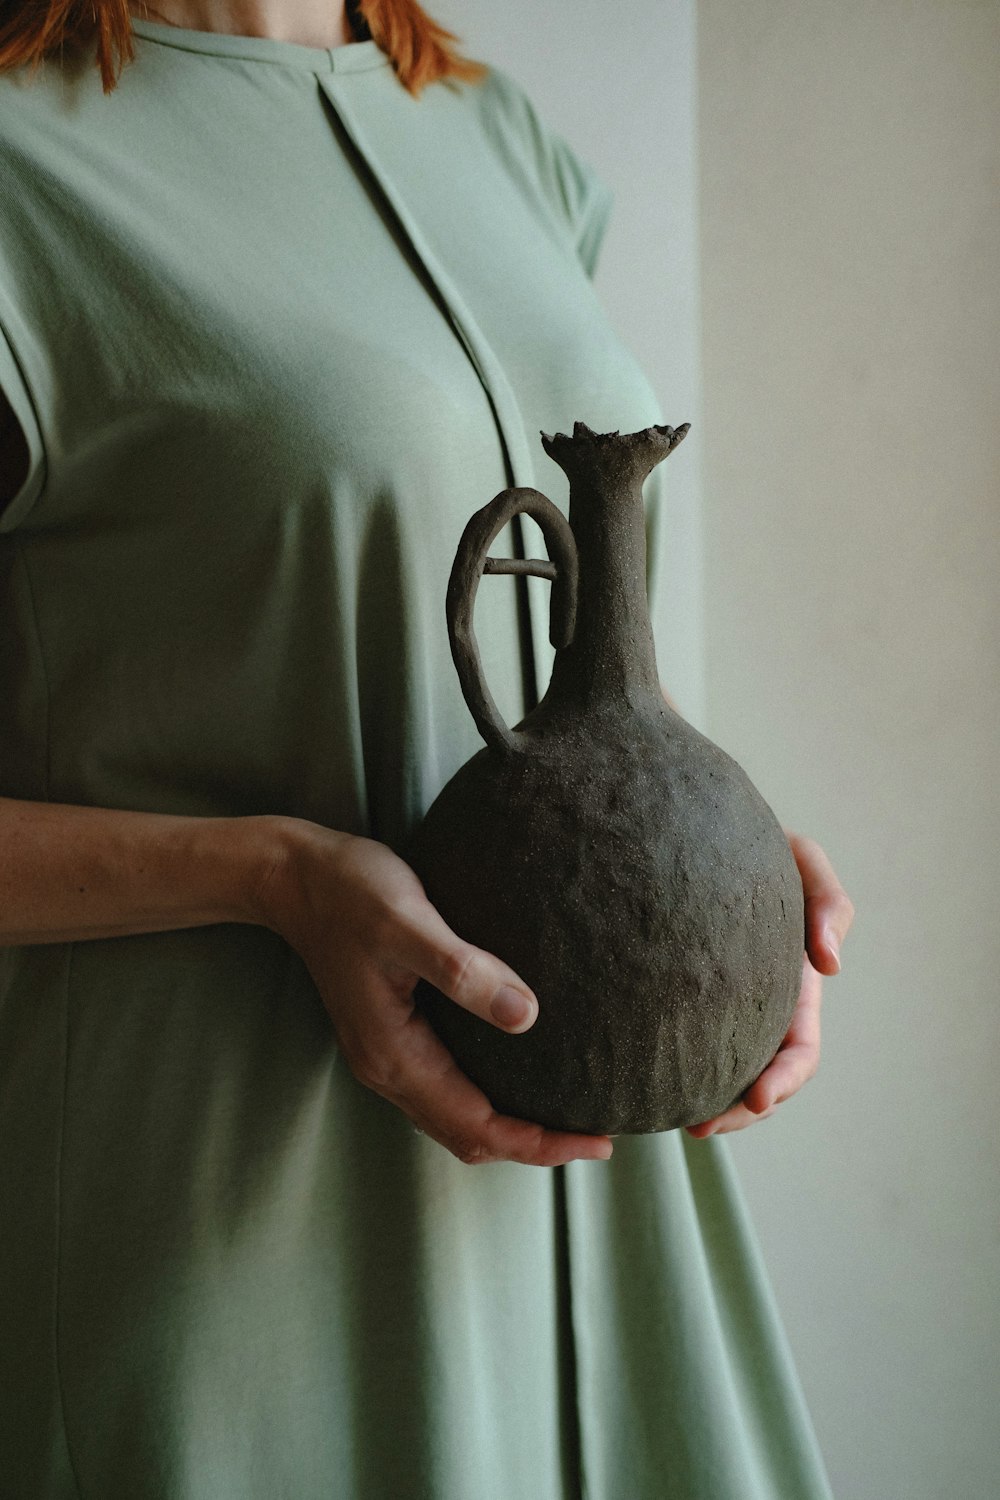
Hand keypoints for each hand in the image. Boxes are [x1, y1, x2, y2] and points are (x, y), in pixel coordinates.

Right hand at [255, 820, 614, 1166]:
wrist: (293, 875)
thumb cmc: (350, 891)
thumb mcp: (408, 922)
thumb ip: (463, 971)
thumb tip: (527, 1015)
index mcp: (393, 1054)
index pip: (477, 1127)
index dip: (539, 1142)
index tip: (597, 1140)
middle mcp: (387, 1066)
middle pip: (469, 1135)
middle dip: (533, 1144)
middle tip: (597, 1135)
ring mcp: (386, 1052)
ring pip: (457, 1116)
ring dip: (512, 1124)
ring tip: (568, 1112)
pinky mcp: (392, 1030)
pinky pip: (448, 1086)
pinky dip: (489, 1095)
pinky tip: (522, 1069)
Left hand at [685, 831, 853, 1137]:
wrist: (701, 832)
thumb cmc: (763, 846)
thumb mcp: (807, 862)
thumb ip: (831, 904)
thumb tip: (830, 968)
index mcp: (794, 990)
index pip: (798, 1053)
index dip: (783, 1081)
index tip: (758, 1099)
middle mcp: (756, 1008)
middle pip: (755, 1080)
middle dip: (735, 1112)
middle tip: (695, 1126)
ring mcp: (715, 1007)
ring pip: (714, 1072)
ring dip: (700, 1101)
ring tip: (664, 1116)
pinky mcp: (673, 997)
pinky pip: (674, 1040)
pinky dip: (665, 1065)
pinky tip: (634, 1074)